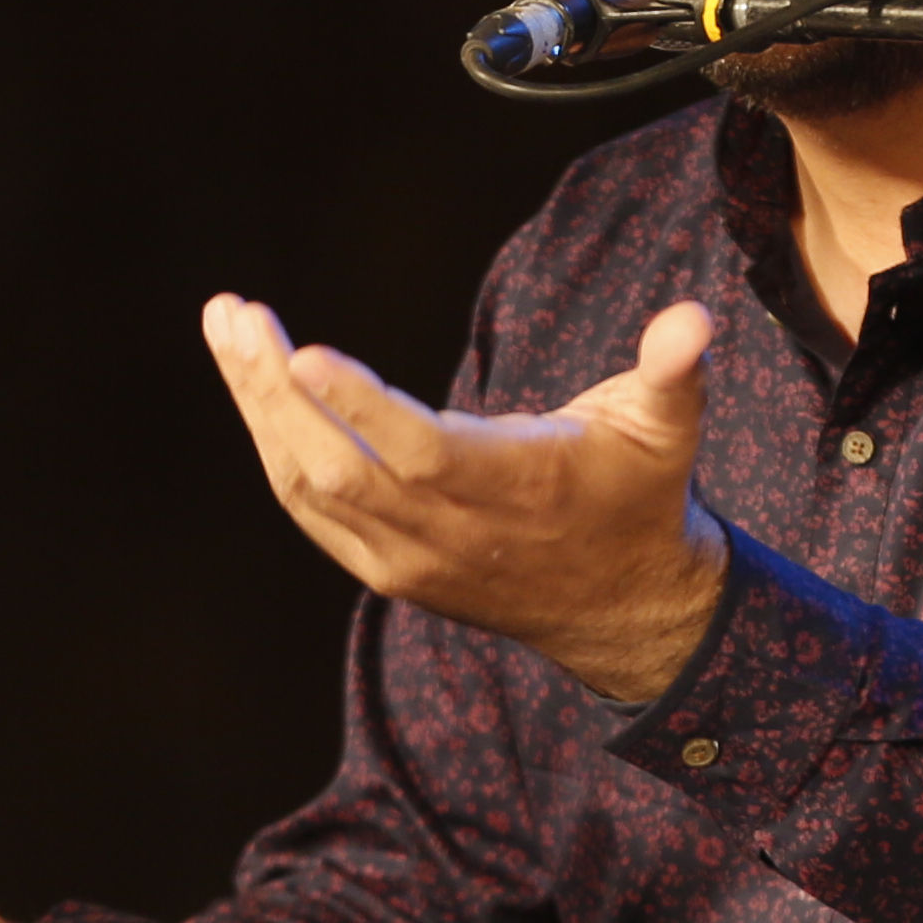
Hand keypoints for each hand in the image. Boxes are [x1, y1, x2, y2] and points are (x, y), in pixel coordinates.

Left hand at [203, 294, 727, 703]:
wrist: (623, 608)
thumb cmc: (638, 493)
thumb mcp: (666, 429)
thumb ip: (672, 372)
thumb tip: (694, 322)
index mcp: (511, 489)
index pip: (418, 450)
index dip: (359, 405)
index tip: (301, 352)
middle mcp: (448, 534)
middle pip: (338, 466)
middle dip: (273, 390)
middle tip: (233, 315)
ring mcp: (407, 559)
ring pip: (309, 486)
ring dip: (259, 408)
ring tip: (228, 330)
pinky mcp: (385, 568)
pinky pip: (310, 507)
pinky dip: (275, 446)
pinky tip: (253, 388)